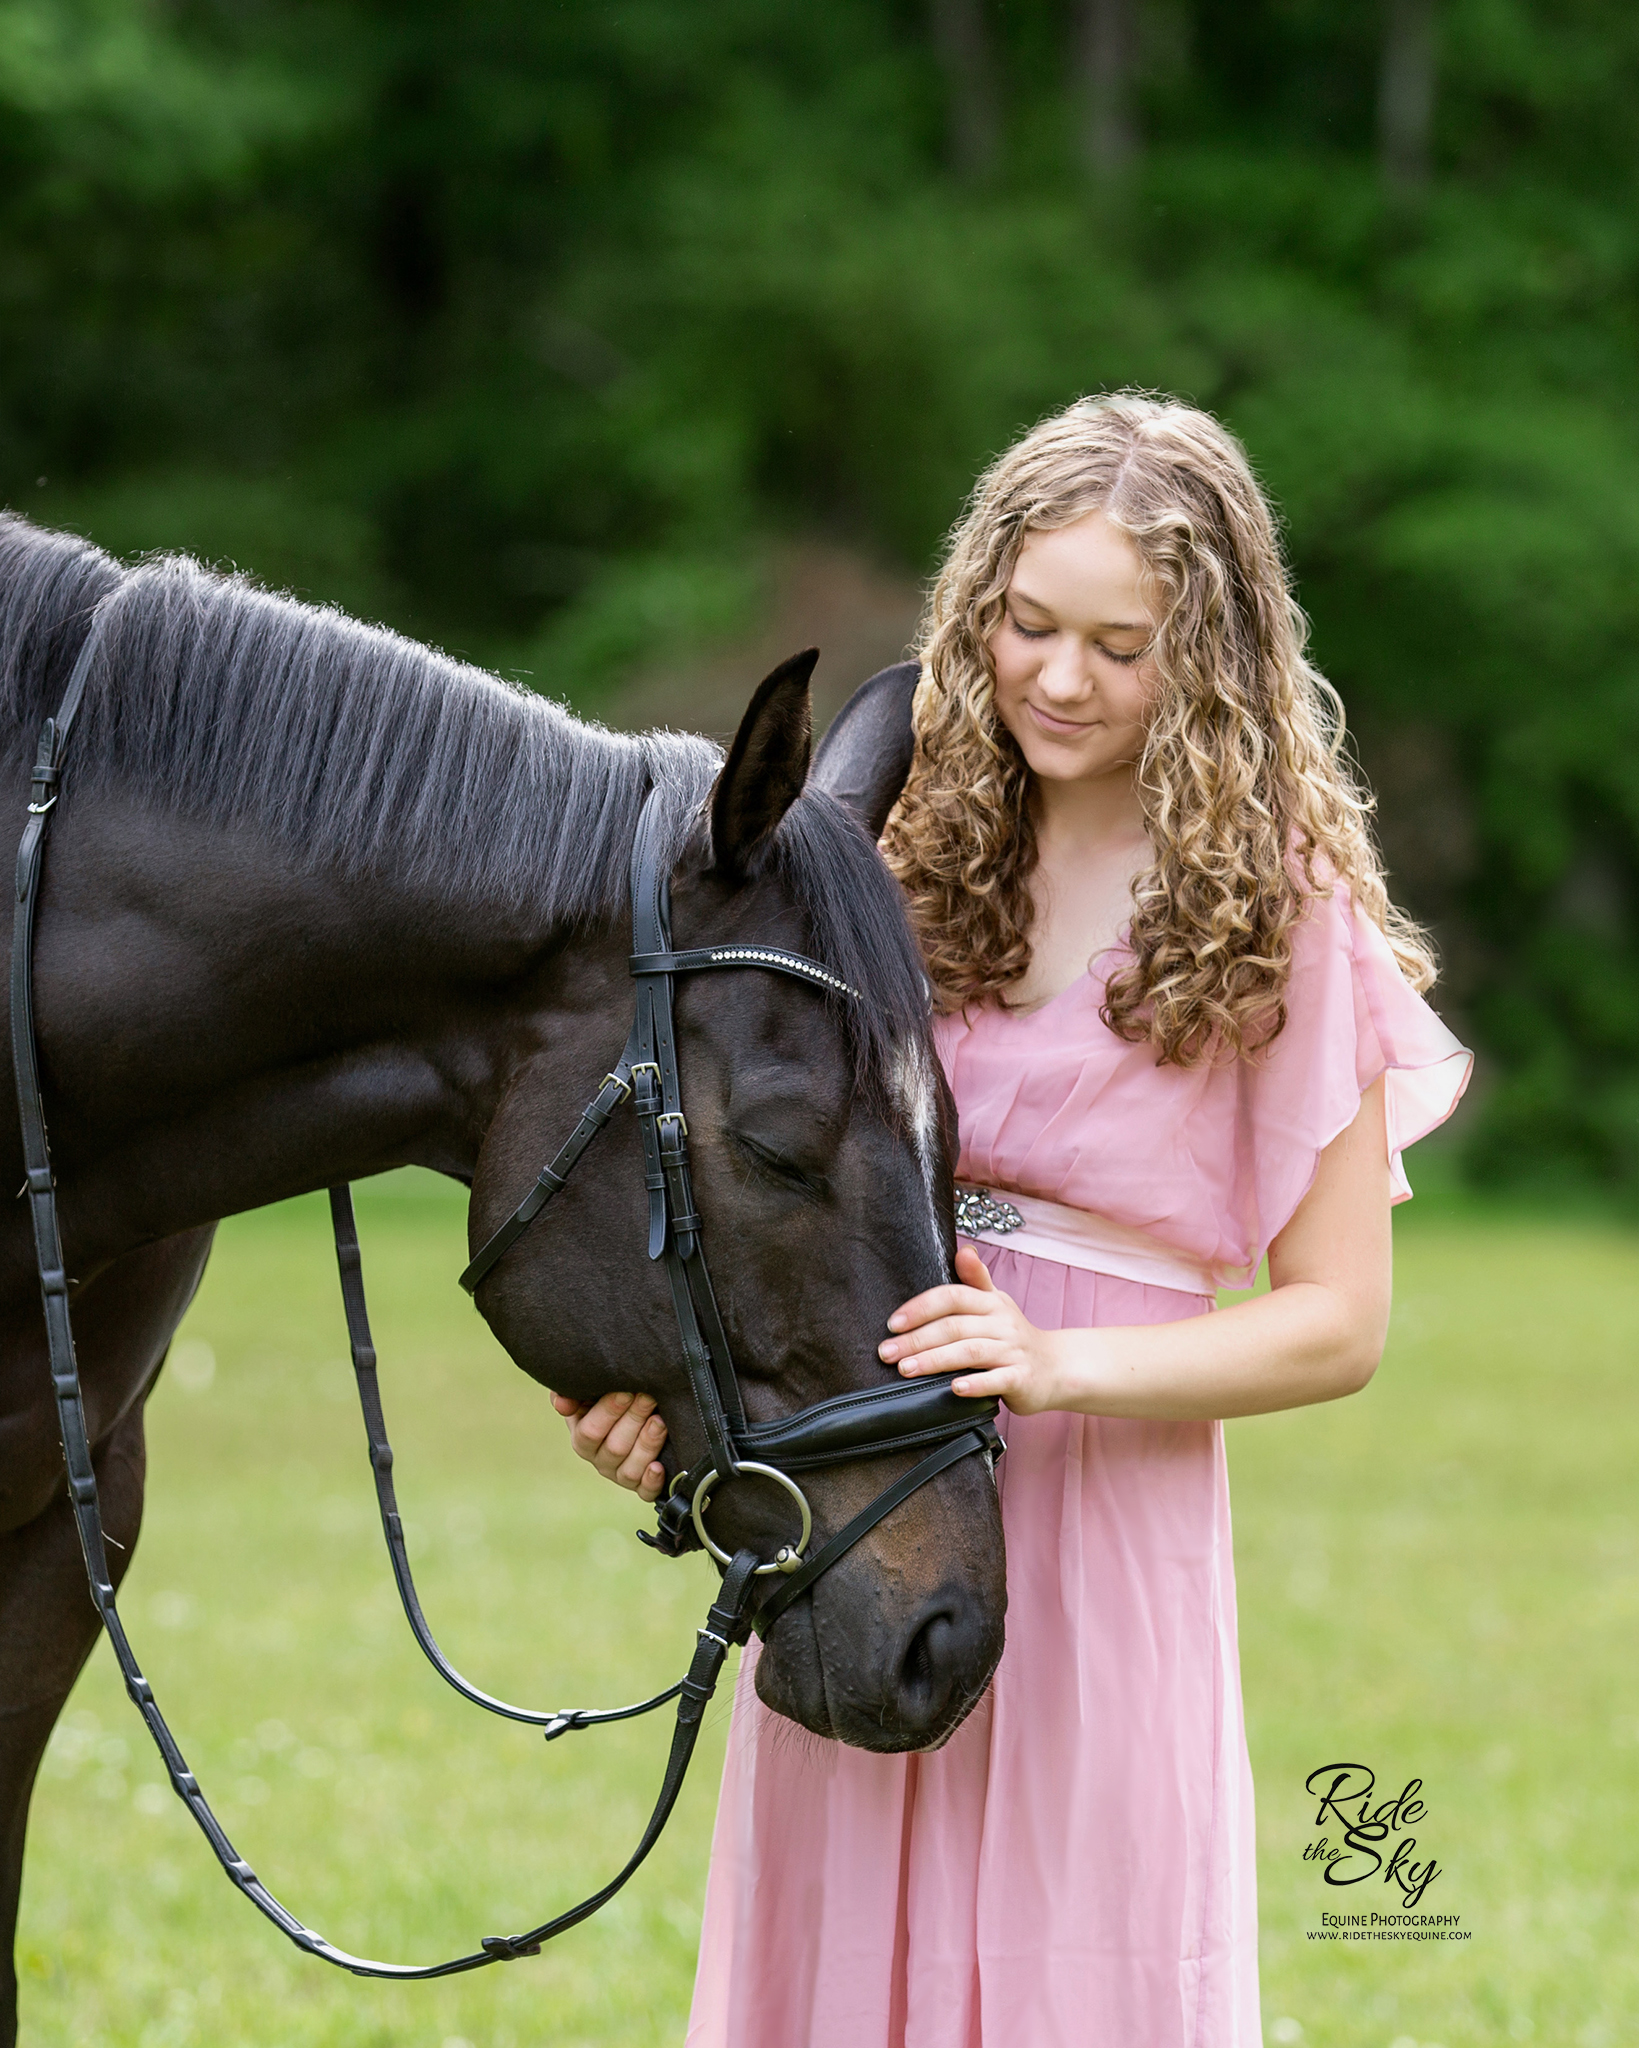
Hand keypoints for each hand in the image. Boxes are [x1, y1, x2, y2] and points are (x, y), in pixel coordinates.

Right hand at [548, 1390, 667, 1501]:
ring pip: (630, 1469)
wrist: (637, 1413)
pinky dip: (651, 1481)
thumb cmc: (610, 1399)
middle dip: (634, 1420)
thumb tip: (562, 1403)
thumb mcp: (587, 1393)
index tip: (626, 1392)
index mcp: (583, 1439)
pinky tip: (659, 1466)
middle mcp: (601, 1461)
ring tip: (660, 1421)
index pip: (590, 1432)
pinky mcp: (642, 1486)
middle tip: (648, 1398)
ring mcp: (620, 1475)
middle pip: (615, 1448)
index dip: (609, 1412)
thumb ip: (571, 1394)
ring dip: (647, 1444)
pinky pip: (645, 1491)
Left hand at [878, 1244, 1066, 1415]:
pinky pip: (997, 1380)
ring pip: (970, 1351)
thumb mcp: (996, 1303)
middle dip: (916, 1339)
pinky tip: (953, 1388)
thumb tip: (962, 1251)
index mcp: (991, 1303)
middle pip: (954, 1326)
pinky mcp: (1022, 1378)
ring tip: (907, 1369)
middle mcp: (1002, 1323)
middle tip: (887, 1353)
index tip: (892, 1323)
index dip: (920, 1308)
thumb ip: (976, 1279)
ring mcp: (1013, 1351)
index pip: (952, 1296)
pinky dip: (975, 1384)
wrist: (1056, 1368)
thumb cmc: (1013, 1337)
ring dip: (935, 1360)